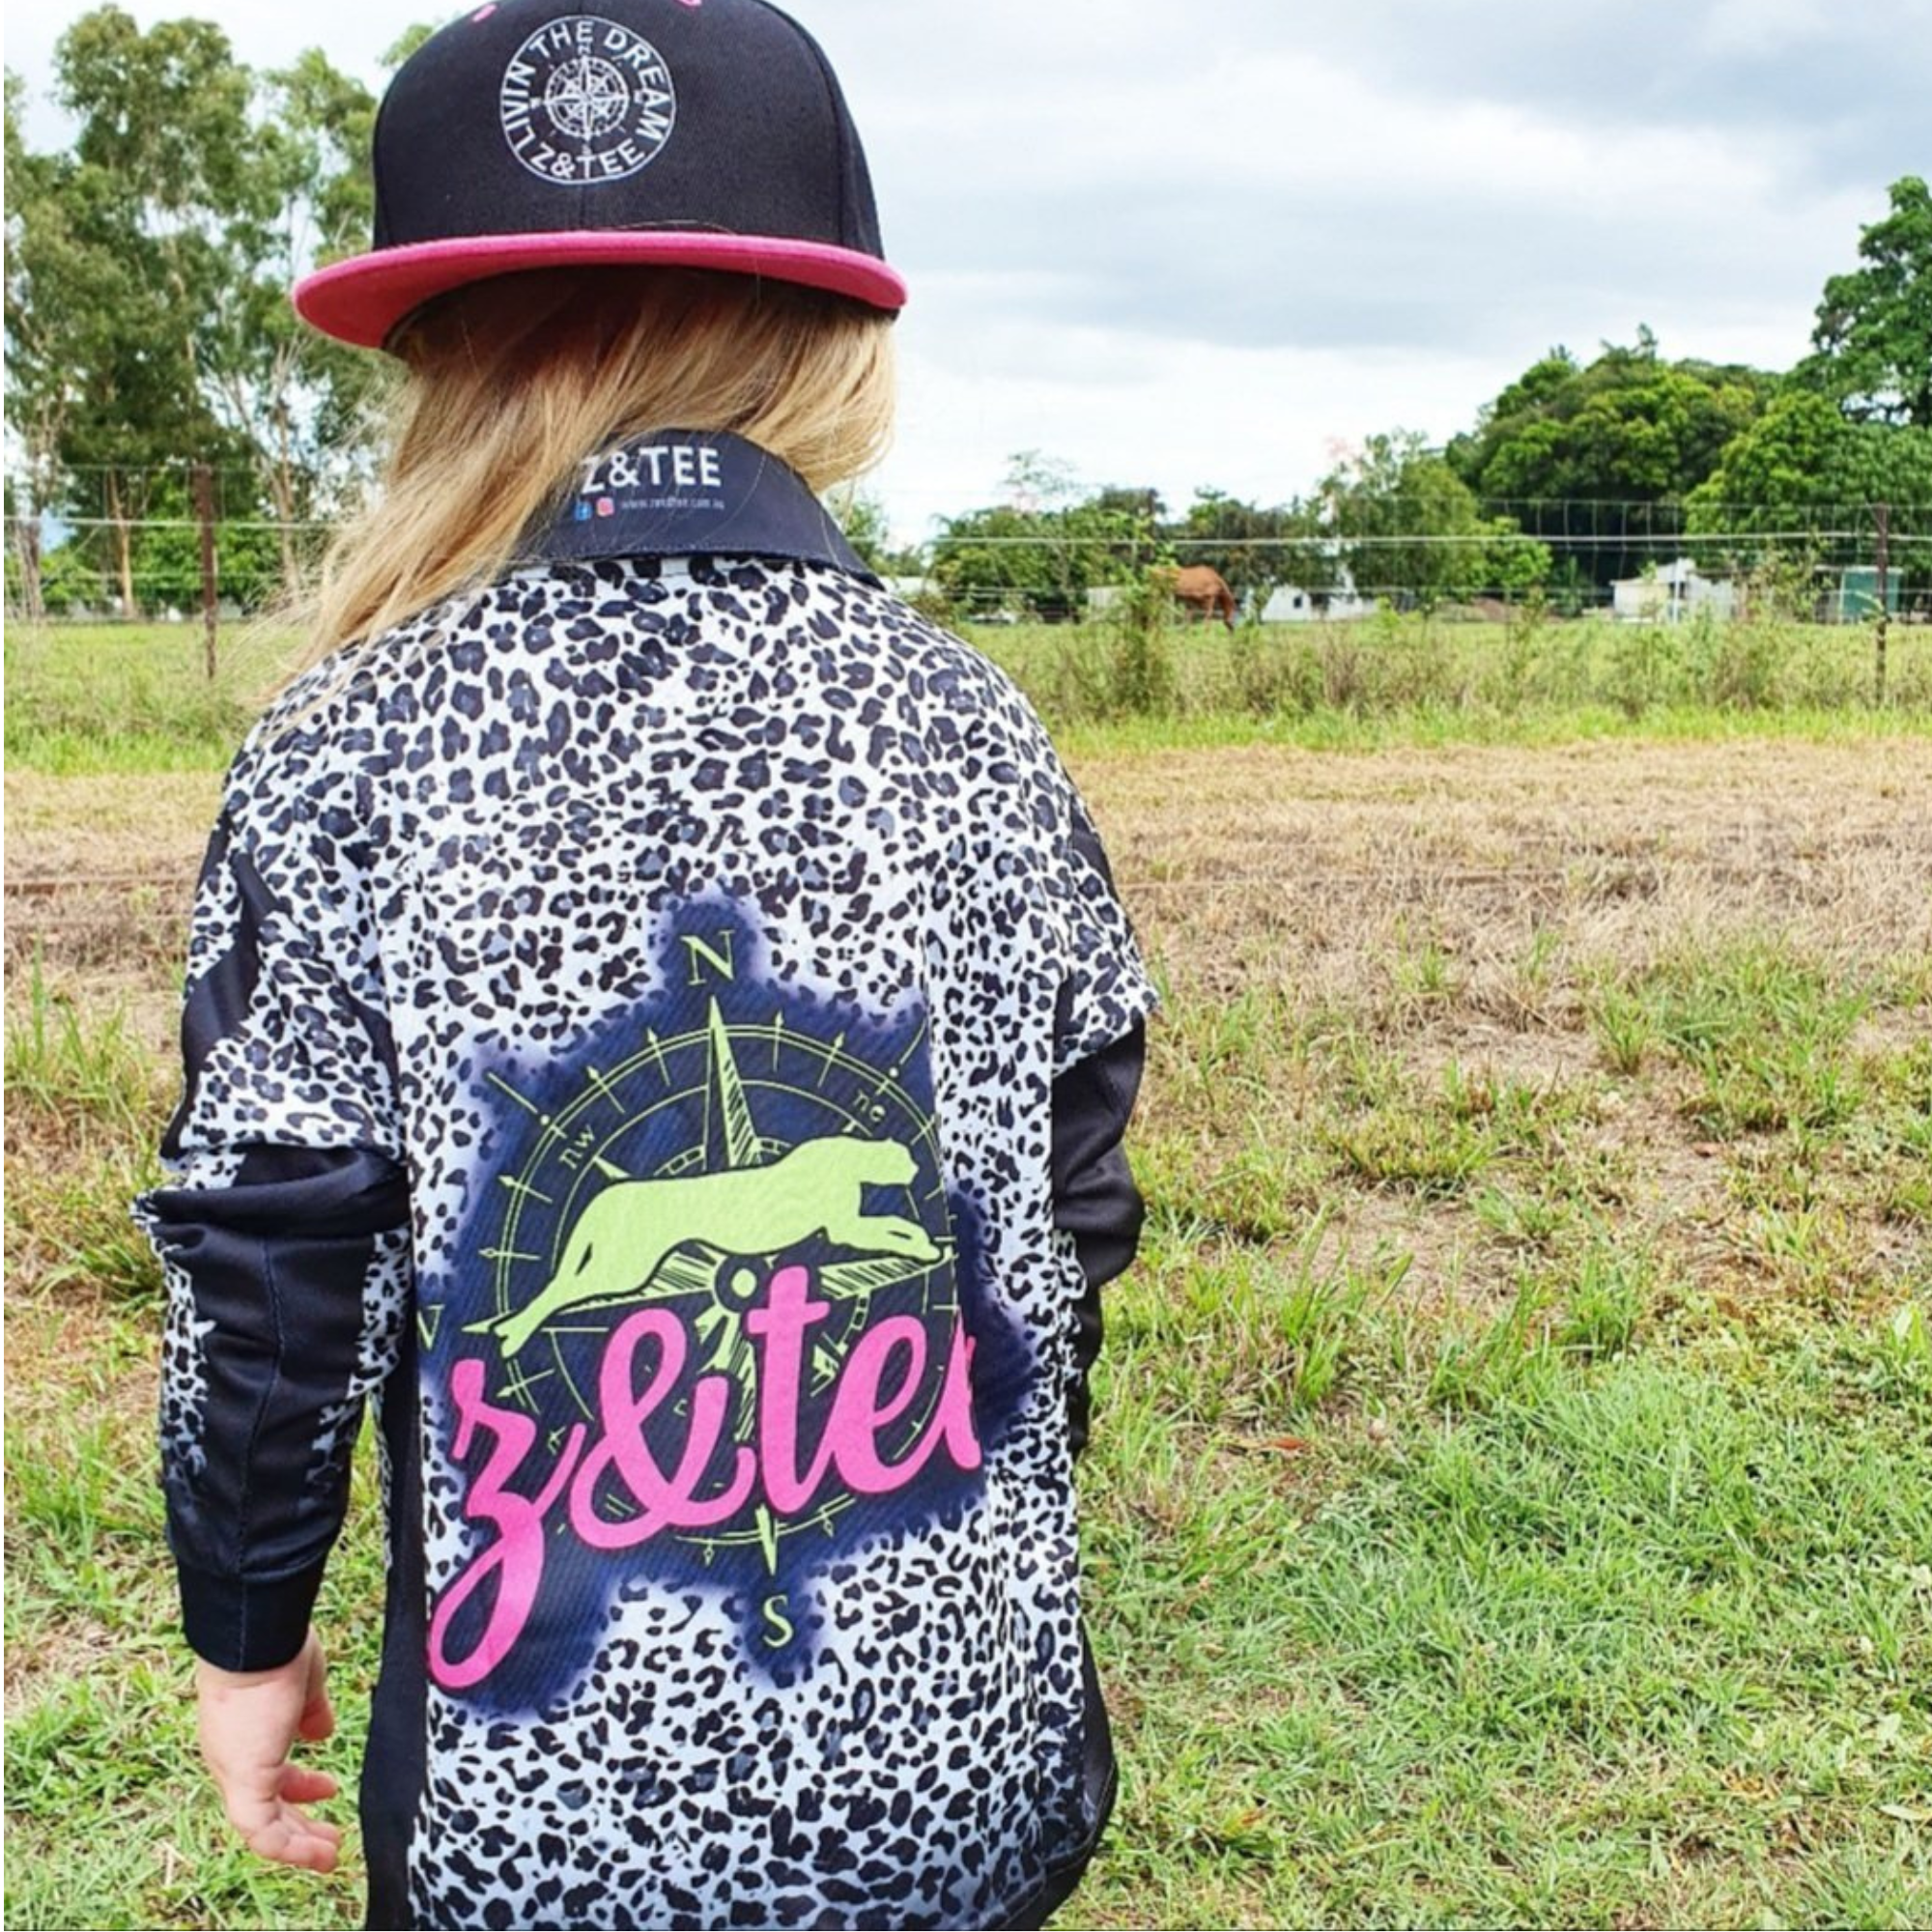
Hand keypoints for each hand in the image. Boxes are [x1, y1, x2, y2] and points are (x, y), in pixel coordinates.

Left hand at [195, 1629, 343, 1871]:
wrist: (257, 1635)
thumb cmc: (279, 1647)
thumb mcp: (304, 1685)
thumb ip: (311, 1713)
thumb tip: (321, 1732)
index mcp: (243, 1733)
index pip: (269, 1772)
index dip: (299, 1786)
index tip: (328, 1788)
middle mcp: (232, 1757)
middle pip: (265, 1805)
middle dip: (300, 1823)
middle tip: (330, 1835)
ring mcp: (235, 1770)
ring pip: (262, 1826)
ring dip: (298, 1842)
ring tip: (329, 1853)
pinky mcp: (245, 1780)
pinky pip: (262, 1831)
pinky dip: (291, 1847)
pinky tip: (319, 1852)